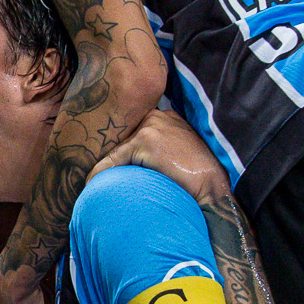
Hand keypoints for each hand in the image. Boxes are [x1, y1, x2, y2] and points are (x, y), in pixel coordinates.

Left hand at [88, 109, 228, 203]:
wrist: (213, 187)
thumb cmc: (199, 177)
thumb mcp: (180, 154)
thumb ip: (162, 149)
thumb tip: (137, 164)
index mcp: (167, 117)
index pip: (134, 133)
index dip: (120, 152)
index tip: (106, 166)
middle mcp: (158, 116)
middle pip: (123, 139)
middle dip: (110, 156)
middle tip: (92, 174)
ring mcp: (152, 127)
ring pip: (117, 150)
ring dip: (106, 167)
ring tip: (92, 182)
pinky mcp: (146, 141)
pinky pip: (114, 159)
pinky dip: (101, 172)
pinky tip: (90, 183)